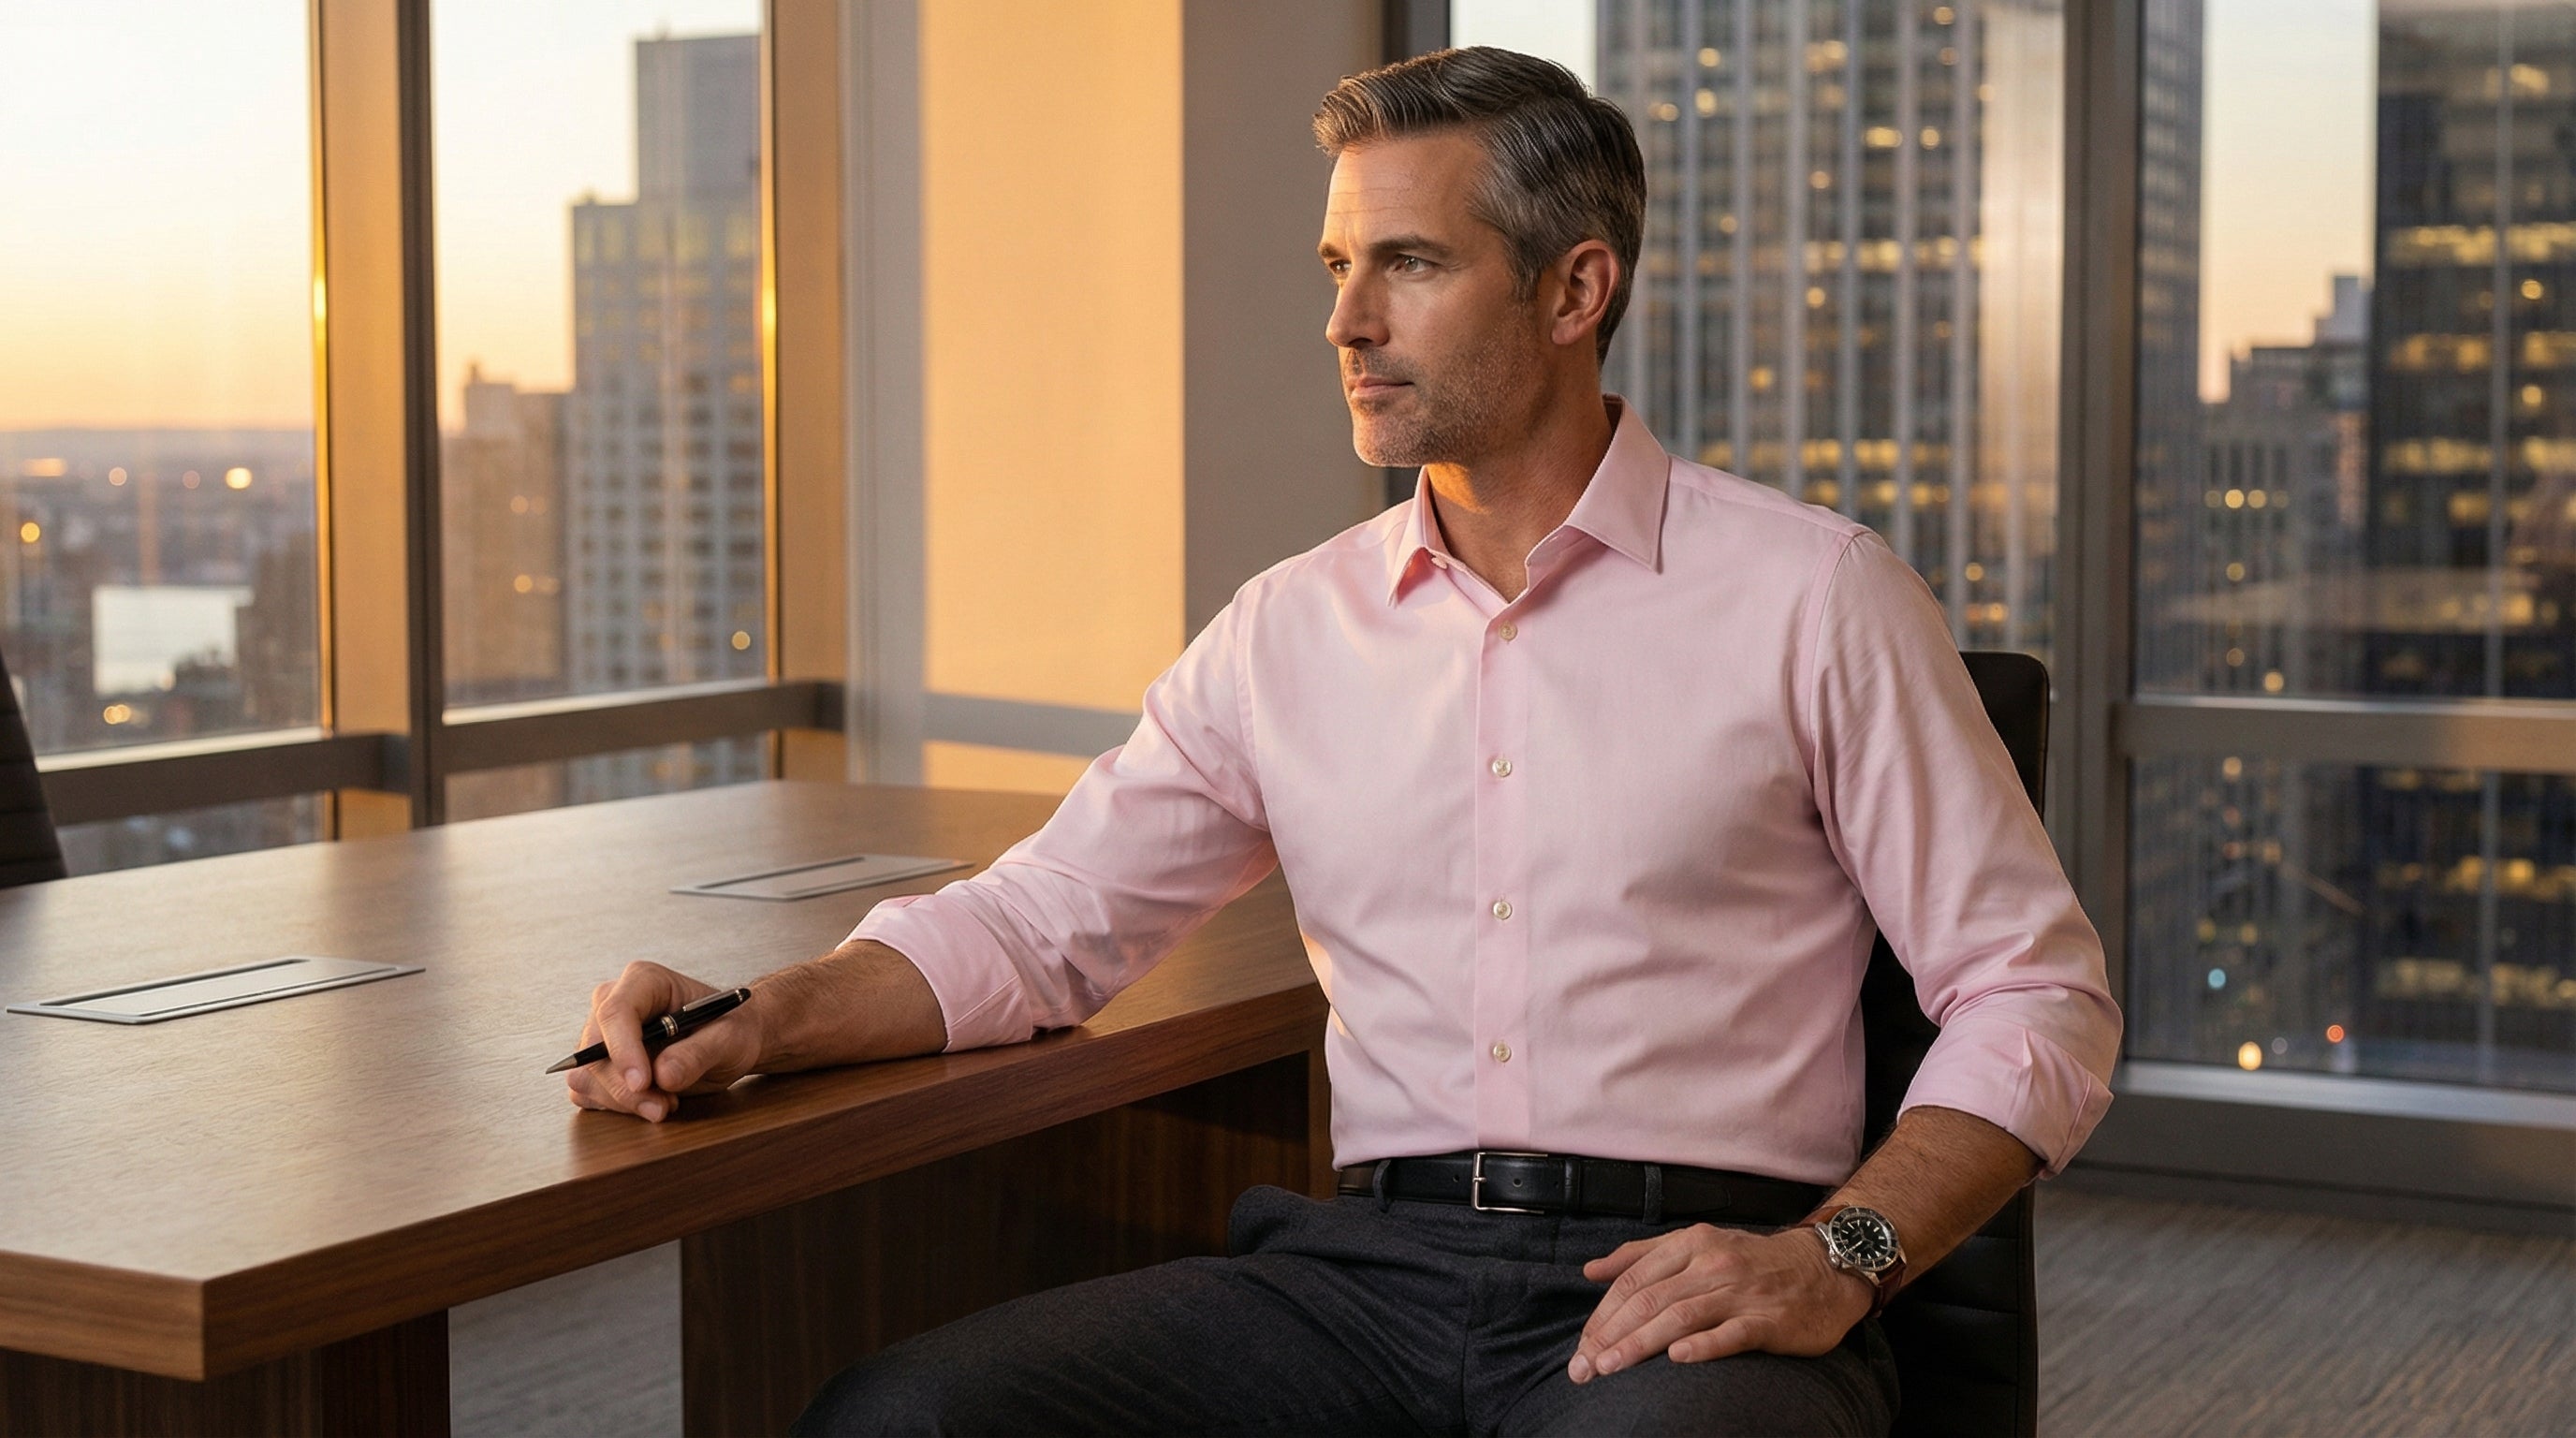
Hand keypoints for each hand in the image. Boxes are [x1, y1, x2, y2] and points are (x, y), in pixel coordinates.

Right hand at [564, 961, 766, 1122]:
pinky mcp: (600, 1063)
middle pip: (595, 1050)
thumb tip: (662, 1075)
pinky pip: (589, 1092)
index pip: (615, 1012)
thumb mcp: (729, 1039)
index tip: (642, 1083)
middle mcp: (615, 1002)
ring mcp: (602, 1034)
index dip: (622, 1050)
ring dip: (624, 1100)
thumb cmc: (731, 1029)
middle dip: (625, 1088)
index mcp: (644, 981)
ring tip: (667, 1102)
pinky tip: (651, 1101)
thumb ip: (698, 1053)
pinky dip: (617, 1106)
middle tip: (664, 1107)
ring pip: (588, 1076)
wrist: (730, 1042)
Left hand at [1567, 1223, 1873, 1382]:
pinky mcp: (1768, 1321)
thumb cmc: (1753, 1261)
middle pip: (1649, 1300)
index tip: (1581, 1346)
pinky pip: (1731, 1333)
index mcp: (1690, 1244)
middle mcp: (1711, 1264)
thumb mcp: (1697, 1244)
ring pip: (1680, 1316)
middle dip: (1610, 1335)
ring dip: (1639, 1344)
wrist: (1824, 1268)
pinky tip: (1677, 1358)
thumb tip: (1590, 1270)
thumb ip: (1642, 1255)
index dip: (1602, 1314)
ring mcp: (1740, 1292)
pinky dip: (1703, 1345)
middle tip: (1583, 1368)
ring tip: (1610, 1367)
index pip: (1633, 1279)